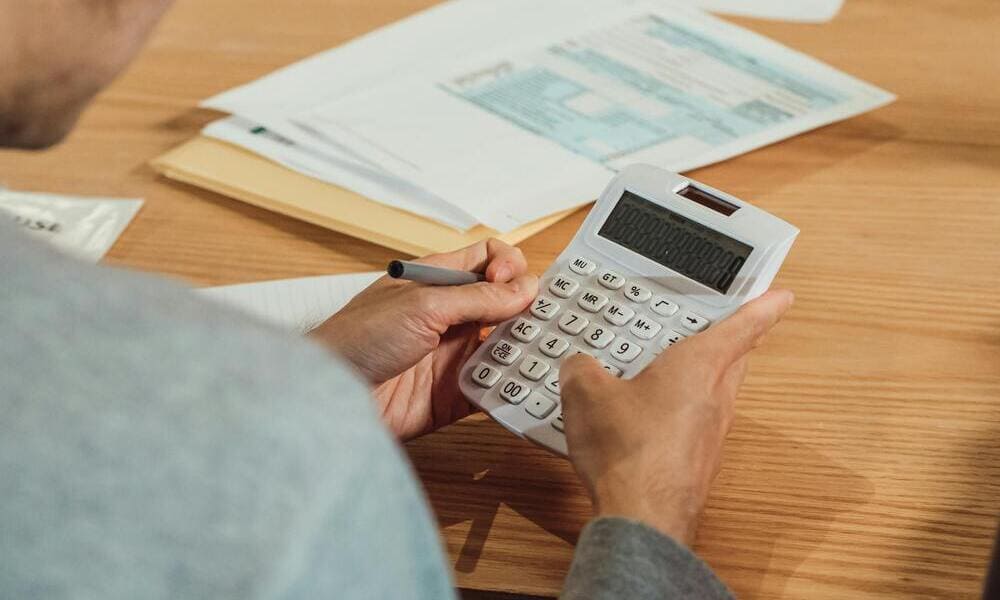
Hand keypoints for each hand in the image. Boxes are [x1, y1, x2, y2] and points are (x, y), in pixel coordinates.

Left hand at [310, 239, 537, 440]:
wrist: (332, 399)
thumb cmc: (357, 339)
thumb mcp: (422, 306)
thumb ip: (477, 298)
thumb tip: (525, 289)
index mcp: (438, 281)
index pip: (488, 259)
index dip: (508, 266)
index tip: (509, 285)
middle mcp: (450, 315)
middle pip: (505, 303)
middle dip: (528, 310)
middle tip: (546, 322)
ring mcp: (453, 354)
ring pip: (505, 346)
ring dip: (524, 350)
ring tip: (541, 356)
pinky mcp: (455, 393)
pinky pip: (493, 388)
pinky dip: (510, 388)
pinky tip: (524, 388)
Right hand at [559, 290, 794, 544]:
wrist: (642, 516)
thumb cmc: (628, 452)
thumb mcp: (586, 393)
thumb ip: (581, 368)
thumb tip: (577, 366)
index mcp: (698, 365)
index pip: (742, 327)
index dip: (762, 307)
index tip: (782, 296)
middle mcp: (715, 397)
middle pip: (735, 360)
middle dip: (732, 342)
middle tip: (725, 328)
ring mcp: (712, 433)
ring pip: (717, 393)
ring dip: (703, 378)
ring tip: (672, 370)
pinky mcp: (698, 460)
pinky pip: (696, 424)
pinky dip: (682, 412)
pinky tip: (650, 418)